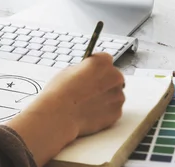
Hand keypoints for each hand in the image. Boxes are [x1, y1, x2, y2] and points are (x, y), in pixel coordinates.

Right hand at [6, 53, 124, 166]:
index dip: (96, 67)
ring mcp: (116, 96)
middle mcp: (113, 77)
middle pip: (114, 76)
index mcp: (100, 63)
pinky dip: (105, 110)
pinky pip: (113, 108)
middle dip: (104, 82)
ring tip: (86, 103)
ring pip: (115, 93)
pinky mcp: (116, 113)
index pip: (105, 58)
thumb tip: (88, 70)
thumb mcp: (67, 72)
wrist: (58, 116)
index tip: (91, 73)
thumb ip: (83, 70)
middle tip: (88, 89)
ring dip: (105, 96)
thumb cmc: (57, 92)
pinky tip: (89, 112)